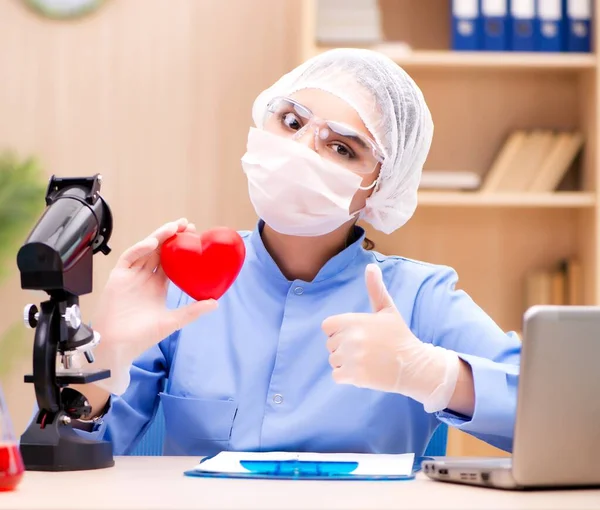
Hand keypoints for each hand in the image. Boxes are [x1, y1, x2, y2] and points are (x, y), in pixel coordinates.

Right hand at [91, 218, 217, 392]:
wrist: (117, 345)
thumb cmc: (142, 336)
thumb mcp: (173, 321)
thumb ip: (192, 311)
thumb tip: (215, 303)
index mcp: (157, 286)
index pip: (172, 261)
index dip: (182, 249)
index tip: (195, 236)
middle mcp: (145, 278)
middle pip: (159, 251)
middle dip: (171, 236)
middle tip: (186, 224)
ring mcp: (131, 276)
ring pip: (145, 250)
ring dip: (158, 237)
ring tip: (173, 227)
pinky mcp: (118, 277)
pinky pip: (129, 258)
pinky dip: (139, 249)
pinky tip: (153, 244)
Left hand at [322, 264, 459, 411]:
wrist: (414, 365)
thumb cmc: (399, 336)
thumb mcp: (387, 310)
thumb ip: (375, 289)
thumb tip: (371, 266)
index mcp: (354, 320)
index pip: (328, 326)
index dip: (339, 332)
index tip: (355, 335)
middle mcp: (351, 338)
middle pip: (330, 345)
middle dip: (344, 348)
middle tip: (366, 350)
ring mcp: (352, 357)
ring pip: (333, 361)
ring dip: (345, 364)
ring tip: (366, 361)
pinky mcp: (355, 376)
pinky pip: (337, 376)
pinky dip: (347, 377)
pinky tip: (363, 372)